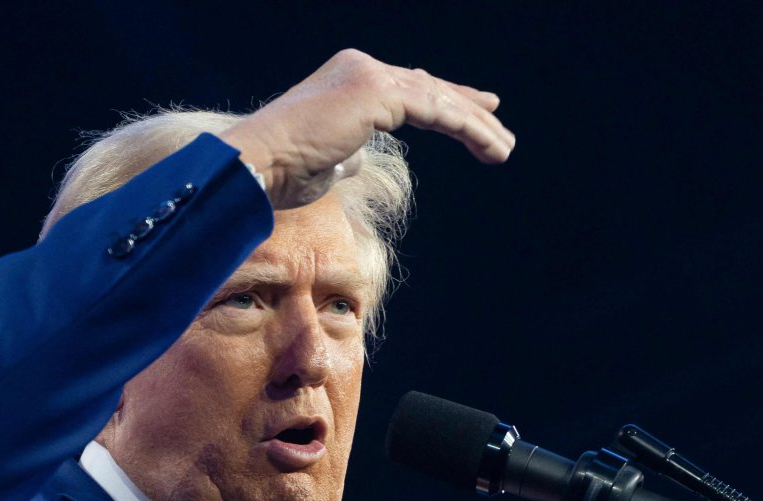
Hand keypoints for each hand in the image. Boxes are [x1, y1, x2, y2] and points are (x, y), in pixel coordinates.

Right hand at [218, 49, 515, 209]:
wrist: (259, 163)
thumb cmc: (281, 172)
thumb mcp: (323, 161)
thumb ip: (346, 154)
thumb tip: (357, 160)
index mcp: (347, 79)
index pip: (406, 87)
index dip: (441, 100)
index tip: (472, 112)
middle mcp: (360, 68)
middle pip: (428, 86)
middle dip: (466, 105)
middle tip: (498, 120)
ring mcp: (369, 76)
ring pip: (438, 98)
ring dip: (476, 125)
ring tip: (503, 148)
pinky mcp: (377, 93)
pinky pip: (436, 110)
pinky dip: (468, 129)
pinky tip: (490, 146)